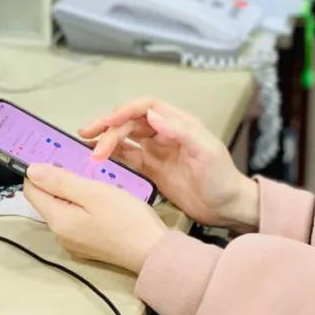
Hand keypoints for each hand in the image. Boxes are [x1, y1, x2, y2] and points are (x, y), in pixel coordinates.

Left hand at [23, 163, 166, 273]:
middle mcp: (59, 233)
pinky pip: (76, 220)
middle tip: (81, 164)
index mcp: (57, 219)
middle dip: (58, 180)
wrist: (152, 252)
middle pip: (48, 201)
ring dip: (72, 193)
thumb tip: (31, 170)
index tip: (55, 155)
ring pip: (63, 210)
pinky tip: (102, 201)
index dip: (38, 171)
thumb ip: (62, 182)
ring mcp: (73, 242)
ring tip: (94, 178)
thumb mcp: (95, 193)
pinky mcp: (88, 246)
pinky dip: (83, 206)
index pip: (31, 191)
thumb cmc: (125, 218)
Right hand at [79, 97, 258, 231]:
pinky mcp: (153, 169)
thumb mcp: (206, 151)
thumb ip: (180, 131)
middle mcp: (166, 133)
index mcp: (180, 123)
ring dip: (107, 140)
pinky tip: (99, 159)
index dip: (125, 110)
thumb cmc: (222, 178)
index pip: (146, 107)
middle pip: (131, 122)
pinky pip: (128, 158)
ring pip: (126, 138)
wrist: (227, 207)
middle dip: (109, 127)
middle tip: (88, 137)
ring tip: (88, 148)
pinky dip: (113, 156)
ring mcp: (158, 151)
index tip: (107, 122)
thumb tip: (152, 115)